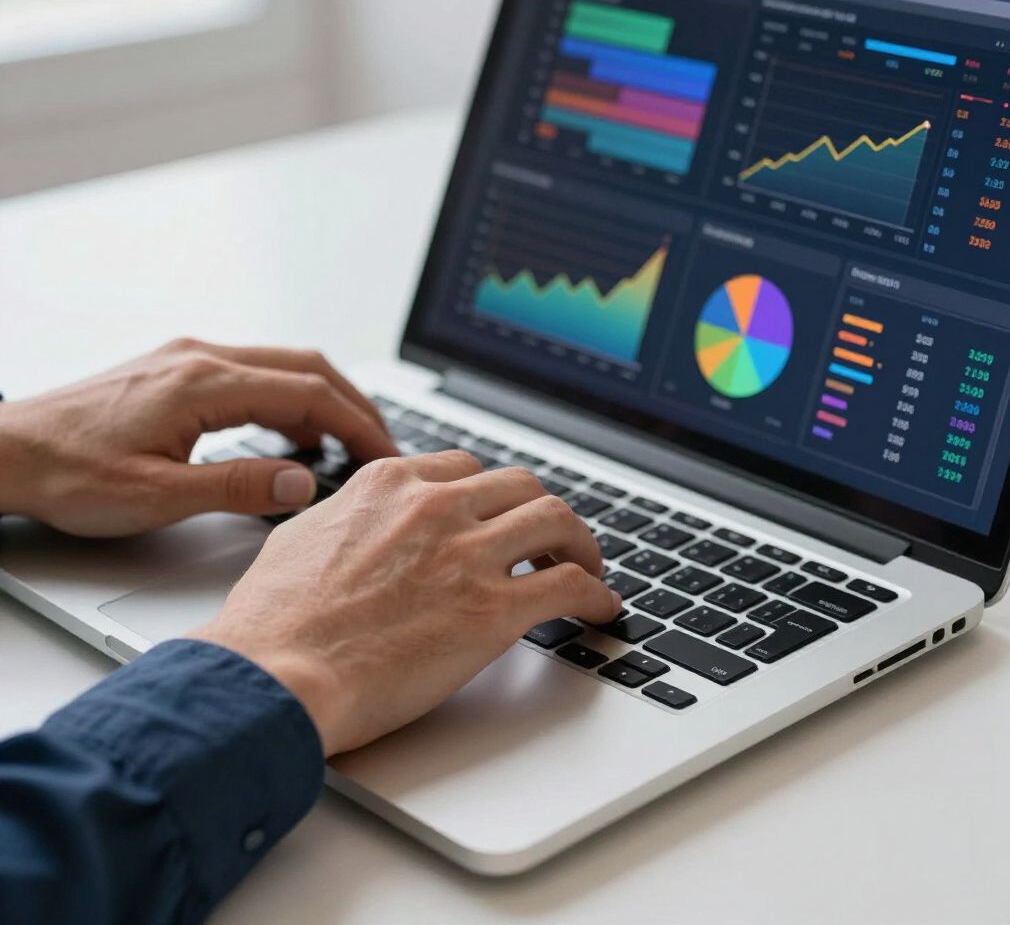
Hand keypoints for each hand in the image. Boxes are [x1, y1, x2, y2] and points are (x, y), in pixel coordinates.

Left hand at [0, 338, 396, 536]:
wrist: (5, 451)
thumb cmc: (67, 473)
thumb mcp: (156, 495)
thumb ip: (237, 486)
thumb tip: (302, 481)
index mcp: (203, 382)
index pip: (309, 393)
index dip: (358, 424)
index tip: (385, 454)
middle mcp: (202, 357)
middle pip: (307, 367)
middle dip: (354, 406)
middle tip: (382, 447)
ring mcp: (189, 358)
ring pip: (283, 367)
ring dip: (324, 400)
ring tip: (347, 444)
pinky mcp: (178, 370)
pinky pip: (255, 374)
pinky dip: (289, 400)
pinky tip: (291, 434)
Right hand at [192, 450, 622, 755]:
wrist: (275, 676)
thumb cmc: (274, 621)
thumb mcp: (301, 536)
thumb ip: (345, 515)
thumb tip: (359, 518)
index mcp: (390, 485)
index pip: (465, 468)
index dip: (490, 495)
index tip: (499, 515)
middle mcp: (435, 507)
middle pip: (521, 486)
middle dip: (540, 512)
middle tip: (549, 541)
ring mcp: (467, 554)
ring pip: (557, 520)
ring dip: (580, 544)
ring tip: (586, 566)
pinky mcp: (492, 610)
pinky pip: (570, 586)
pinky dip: (596, 594)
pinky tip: (599, 609)